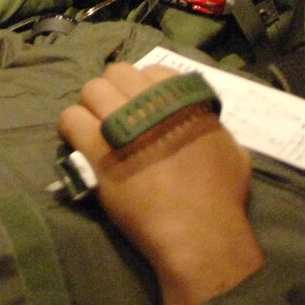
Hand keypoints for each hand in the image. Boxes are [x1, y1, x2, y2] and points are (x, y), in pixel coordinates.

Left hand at [58, 63, 263, 304]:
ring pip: (91, 90)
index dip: (144, 87)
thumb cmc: (221, 198)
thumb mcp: (233, 151)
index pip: (153, 70)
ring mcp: (122, 125)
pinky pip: (71, 120)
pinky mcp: (98, 151)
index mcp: (184, 101)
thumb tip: (205, 122)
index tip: (141, 105)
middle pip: (117, 73)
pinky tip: (77, 139)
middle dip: (114, 90)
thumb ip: (215, 128)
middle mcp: (150, 104)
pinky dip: (71, 126)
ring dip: (91, 105)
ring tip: (94, 126)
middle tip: (114, 113)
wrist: (198, 233)